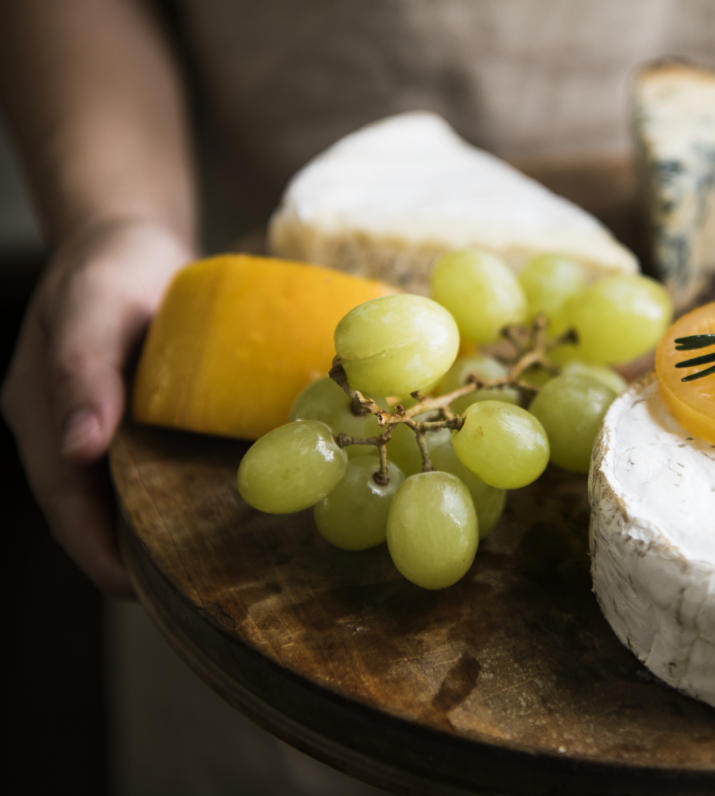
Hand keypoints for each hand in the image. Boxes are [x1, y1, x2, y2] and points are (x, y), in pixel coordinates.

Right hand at [2, 219, 191, 595]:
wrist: (131, 238)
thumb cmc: (109, 267)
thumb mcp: (93, 307)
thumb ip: (81, 372)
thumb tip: (79, 450)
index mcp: (38, 413)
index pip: (64, 503)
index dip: (97, 552)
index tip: (137, 590)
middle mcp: (62, 428)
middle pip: (88, 511)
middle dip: (127, 555)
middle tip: (188, 592)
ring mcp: (94, 424)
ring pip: (116, 496)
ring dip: (150, 530)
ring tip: (206, 565)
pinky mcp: (131, 416)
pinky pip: (143, 468)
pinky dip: (168, 493)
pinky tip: (213, 507)